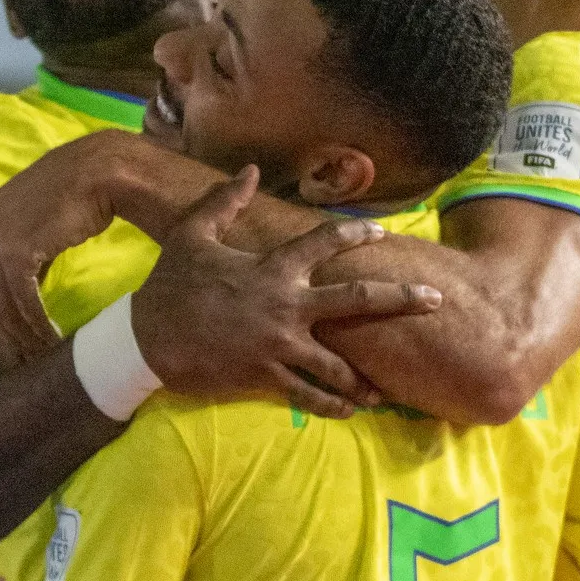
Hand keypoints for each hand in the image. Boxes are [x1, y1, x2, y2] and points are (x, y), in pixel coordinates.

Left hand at [0, 132, 137, 360]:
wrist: (103, 170)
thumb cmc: (80, 193)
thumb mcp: (40, 219)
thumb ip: (25, 245)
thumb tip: (28, 284)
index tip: (16, 337)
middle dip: (5, 331)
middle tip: (28, 355)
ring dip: (21, 334)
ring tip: (41, 353)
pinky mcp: (16, 249)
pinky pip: (20, 299)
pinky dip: (35, 324)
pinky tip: (50, 338)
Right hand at [132, 168, 442, 418]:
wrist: (144, 341)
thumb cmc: (168, 287)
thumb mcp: (191, 235)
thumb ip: (224, 201)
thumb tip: (250, 170)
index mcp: (272, 269)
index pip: (324, 243)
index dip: (355, 234)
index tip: (379, 232)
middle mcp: (285, 305)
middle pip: (357, 300)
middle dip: (400, 299)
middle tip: (434, 299)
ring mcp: (279, 345)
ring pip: (338, 363)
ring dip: (365, 376)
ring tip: (386, 389)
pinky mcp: (266, 377)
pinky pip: (309, 396)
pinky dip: (333, 405)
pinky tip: (351, 410)